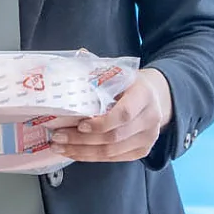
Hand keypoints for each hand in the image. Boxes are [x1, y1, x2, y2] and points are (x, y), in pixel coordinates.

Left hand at [52, 67, 173, 162]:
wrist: (155, 96)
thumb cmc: (129, 83)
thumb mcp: (119, 72)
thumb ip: (99, 69)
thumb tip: (77, 55)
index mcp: (144, 96)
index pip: (124, 114)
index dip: (101, 123)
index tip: (80, 124)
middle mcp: (150, 119)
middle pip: (114, 136)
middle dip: (82, 139)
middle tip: (58, 136)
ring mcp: (148, 138)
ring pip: (112, 152)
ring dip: (82, 151)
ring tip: (59, 147)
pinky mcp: (141, 151)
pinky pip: (114, 158)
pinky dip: (91, 157)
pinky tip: (73, 153)